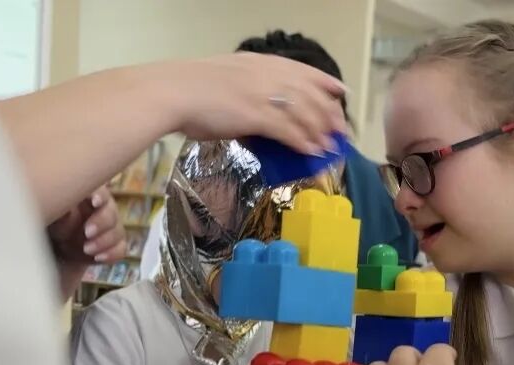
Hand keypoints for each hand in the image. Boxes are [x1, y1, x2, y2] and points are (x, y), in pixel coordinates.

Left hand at [47, 186, 125, 264]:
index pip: (100, 192)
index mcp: (89, 196)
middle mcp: (104, 209)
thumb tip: (67, 210)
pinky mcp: (115, 245)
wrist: (57, 251)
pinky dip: (111, 254)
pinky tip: (98, 258)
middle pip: (111, 212)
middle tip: (87, 232)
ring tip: (86, 249)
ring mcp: (112, 228)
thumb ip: (61, 214)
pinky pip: (120, 249)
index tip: (95, 202)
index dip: (100, 196)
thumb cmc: (53, 226)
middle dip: (101, 222)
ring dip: (103, 241)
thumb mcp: (52, 219)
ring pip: (117, 231)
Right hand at [153, 53, 347, 155]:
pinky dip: (303, 142)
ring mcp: (263, 94)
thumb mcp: (228, 79)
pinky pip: (289, 130)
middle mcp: (267, 74)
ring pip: (305, 113)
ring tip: (328, 148)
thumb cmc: (191, 89)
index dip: (326, 84)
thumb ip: (249, 89)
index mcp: (261, 63)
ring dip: (320, 132)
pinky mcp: (256, 114)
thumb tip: (259, 111)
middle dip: (330, 114)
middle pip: (311, 94)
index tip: (341, 94)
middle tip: (340, 132)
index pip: (304, 71)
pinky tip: (311, 152)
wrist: (172, 92)